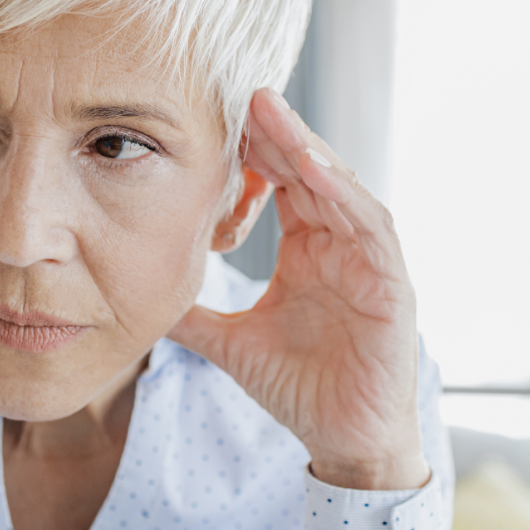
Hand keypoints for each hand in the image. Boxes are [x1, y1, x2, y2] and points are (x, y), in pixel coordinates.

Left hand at [169, 89, 428, 490]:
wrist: (341, 438)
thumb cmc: (298, 386)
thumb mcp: (230, 341)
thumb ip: (191, 316)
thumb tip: (138, 297)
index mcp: (306, 251)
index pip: (280, 185)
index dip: (251, 154)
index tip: (211, 123)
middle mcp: (338, 246)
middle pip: (308, 173)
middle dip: (277, 133)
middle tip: (240, 92)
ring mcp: (367, 262)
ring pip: (340, 188)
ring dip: (306, 148)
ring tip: (270, 112)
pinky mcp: (391, 285)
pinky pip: (369, 229)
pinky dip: (343, 196)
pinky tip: (311, 168)